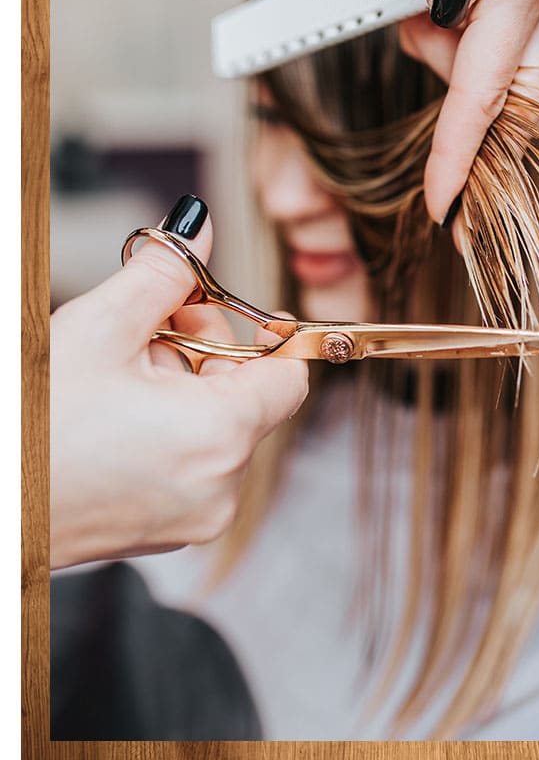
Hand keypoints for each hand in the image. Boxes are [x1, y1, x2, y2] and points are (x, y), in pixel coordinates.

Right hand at [50, 196, 308, 569]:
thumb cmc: (29, 429)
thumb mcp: (100, 330)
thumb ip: (164, 272)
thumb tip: (199, 227)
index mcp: (220, 437)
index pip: (289, 379)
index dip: (272, 338)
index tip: (252, 314)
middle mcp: (221, 488)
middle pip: (249, 399)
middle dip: (209, 351)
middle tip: (156, 323)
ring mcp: (194, 517)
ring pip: (219, 430)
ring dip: (184, 388)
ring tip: (120, 370)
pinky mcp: (166, 532)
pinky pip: (194, 464)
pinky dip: (172, 430)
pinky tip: (118, 412)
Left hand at [357, 0, 538, 228]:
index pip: (494, 85)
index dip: (465, 151)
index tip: (444, 206)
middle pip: (507, 101)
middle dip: (466, 136)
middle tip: (440, 184)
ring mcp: (532, 0)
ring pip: (488, 82)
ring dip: (441, 68)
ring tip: (413, 9)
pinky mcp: (509, 1)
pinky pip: (480, 59)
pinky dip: (445, 54)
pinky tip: (428, 14)